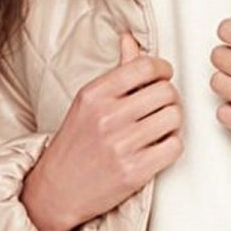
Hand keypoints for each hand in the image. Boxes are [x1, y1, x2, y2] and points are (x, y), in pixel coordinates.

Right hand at [22, 30, 181, 230]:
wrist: (57, 190)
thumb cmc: (75, 143)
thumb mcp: (88, 102)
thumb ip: (116, 73)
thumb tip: (130, 40)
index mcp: (95, 95)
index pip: (145, 67)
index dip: (162, 70)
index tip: (163, 76)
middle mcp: (107, 117)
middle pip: (166, 92)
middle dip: (170, 98)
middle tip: (162, 106)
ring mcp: (121, 146)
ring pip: (174, 118)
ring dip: (172, 122)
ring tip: (159, 127)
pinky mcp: (134, 172)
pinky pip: (174, 147)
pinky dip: (171, 145)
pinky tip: (158, 147)